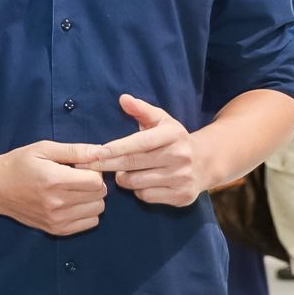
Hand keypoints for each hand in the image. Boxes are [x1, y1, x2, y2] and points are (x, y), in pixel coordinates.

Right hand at [0, 140, 108, 234]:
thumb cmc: (18, 164)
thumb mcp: (43, 149)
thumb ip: (75, 150)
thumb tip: (102, 152)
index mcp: (54, 180)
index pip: (96, 181)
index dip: (92, 171)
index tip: (79, 167)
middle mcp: (57, 203)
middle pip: (99, 196)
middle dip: (93, 184)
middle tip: (75, 177)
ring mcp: (57, 219)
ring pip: (97, 210)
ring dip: (91, 198)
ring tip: (73, 190)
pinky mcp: (56, 229)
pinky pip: (90, 223)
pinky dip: (86, 212)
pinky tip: (71, 203)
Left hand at [76, 94, 209, 206]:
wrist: (204, 163)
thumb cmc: (172, 140)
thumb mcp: (161, 120)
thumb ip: (141, 109)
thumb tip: (123, 98)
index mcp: (173, 135)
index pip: (139, 142)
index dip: (115, 148)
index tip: (95, 152)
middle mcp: (180, 156)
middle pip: (133, 163)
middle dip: (108, 164)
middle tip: (89, 165)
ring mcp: (183, 177)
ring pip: (137, 182)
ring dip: (122, 178)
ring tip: (119, 172)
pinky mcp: (182, 196)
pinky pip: (147, 196)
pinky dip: (137, 190)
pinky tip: (138, 183)